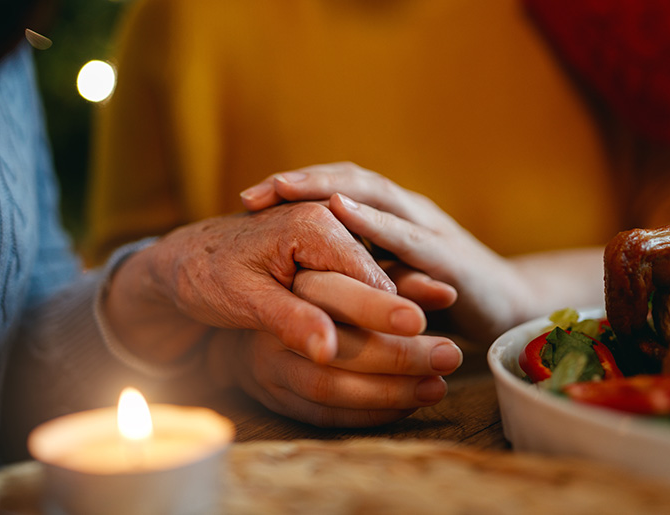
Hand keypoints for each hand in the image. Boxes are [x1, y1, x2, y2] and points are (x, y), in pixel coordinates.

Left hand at [104, 201, 451, 364]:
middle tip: (440, 316)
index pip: (364, 270)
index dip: (391, 304)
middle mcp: (328, 217)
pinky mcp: (329, 244)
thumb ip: (290, 321)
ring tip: (444, 299)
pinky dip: (390, 280)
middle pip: (382, 256)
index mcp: (310, 223)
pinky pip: (369, 262)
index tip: (417, 330)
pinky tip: (419, 298)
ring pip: (381, 256)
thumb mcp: (244, 301)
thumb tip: (328, 354)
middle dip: (411, 287)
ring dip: (408, 280)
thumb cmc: (206, 275)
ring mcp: (332, 227)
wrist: (181, 258)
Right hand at [208, 270, 463, 426]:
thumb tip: (446, 290)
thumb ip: (389, 275)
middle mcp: (268, 323)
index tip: (421, 320)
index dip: (377, 307)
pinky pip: (319, 413)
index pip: (332, 295)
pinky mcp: (268, 392)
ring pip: (328, 386)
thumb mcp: (334, 258)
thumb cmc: (292, 265)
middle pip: (336, 349)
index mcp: (286, 276)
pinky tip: (406, 406)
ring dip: (389, 390)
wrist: (220, 288)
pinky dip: (366, 412)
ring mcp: (263, 363)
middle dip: (398, 355)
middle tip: (450, 355)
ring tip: (438, 386)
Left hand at [240, 162, 528, 341]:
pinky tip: (340, 213)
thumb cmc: (442, 298)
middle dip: (300, 182)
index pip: (339, 189)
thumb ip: (356, 270)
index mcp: (393, 216)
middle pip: (351, 181)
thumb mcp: (389, 281)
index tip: (247, 198)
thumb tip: (301, 274)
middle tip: (252, 193)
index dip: (295, 188)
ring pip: (374, 195)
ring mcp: (431, 227)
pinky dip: (371, 220)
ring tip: (285, 187)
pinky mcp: (449, 255)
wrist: (513, 311)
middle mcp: (410, 211)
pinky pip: (406, 233)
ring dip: (327, 188)